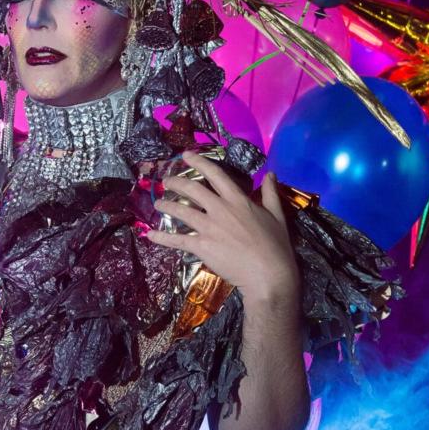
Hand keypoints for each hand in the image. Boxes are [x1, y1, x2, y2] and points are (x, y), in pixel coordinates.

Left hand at [142, 152, 299, 306]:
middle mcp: (220, 209)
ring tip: (158, 203)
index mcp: (237, 200)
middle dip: (176, 182)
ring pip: (181, 211)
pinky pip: (177, 240)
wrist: (268, 274)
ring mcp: (209, 227)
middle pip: (192, 189)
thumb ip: (270, 193)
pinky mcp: (201, 246)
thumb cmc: (275, 246)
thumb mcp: (277, 215)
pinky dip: (162, 237)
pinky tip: (150, 235)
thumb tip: (270, 174)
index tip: (185, 155)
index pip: (215, 174)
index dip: (199, 162)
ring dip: (166, 205)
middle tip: (167, 181)